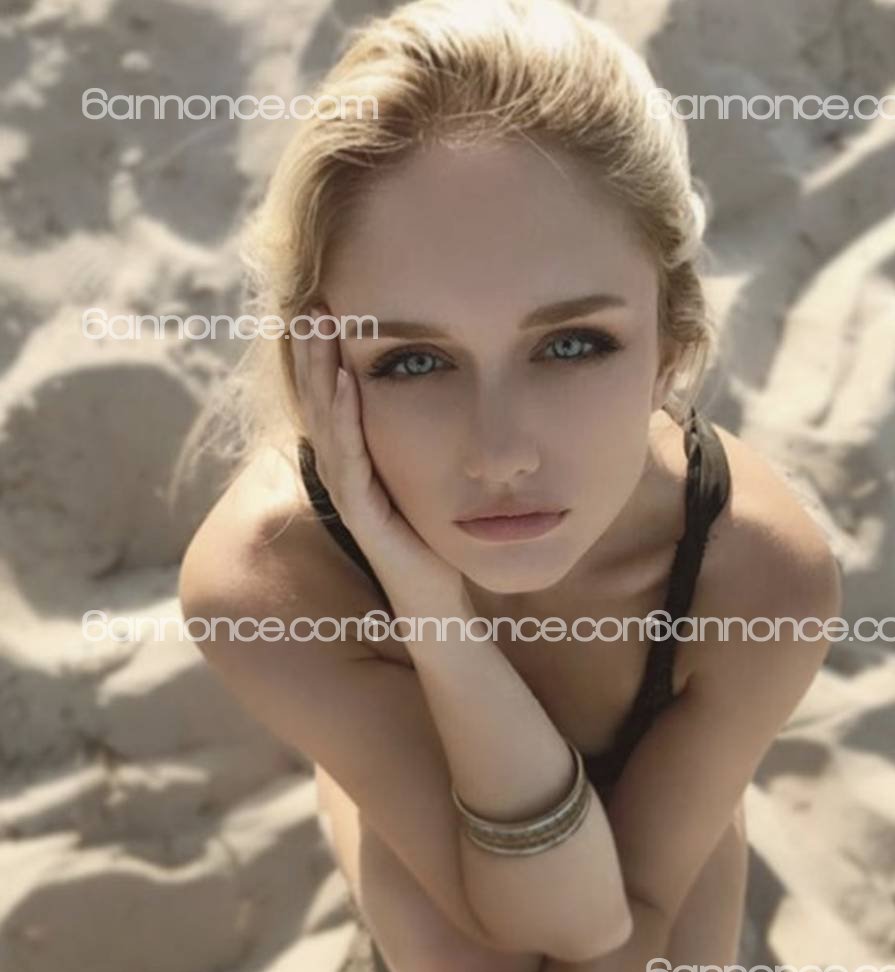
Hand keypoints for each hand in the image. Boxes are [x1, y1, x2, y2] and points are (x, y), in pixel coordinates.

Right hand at [293, 304, 465, 609]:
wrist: (434, 602)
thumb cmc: (431, 541)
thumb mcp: (422, 478)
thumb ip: (416, 442)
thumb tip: (438, 392)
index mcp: (355, 463)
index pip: (332, 401)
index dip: (324, 356)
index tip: (327, 306)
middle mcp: (343, 474)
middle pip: (319, 402)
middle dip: (313, 350)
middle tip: (311, 300)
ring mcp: (349, 494)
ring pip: (326, 423)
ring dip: (319, 371)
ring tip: (317, 325)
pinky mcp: (363, 515)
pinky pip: (350, 458)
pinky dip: (346, 417)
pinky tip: (345, 381)